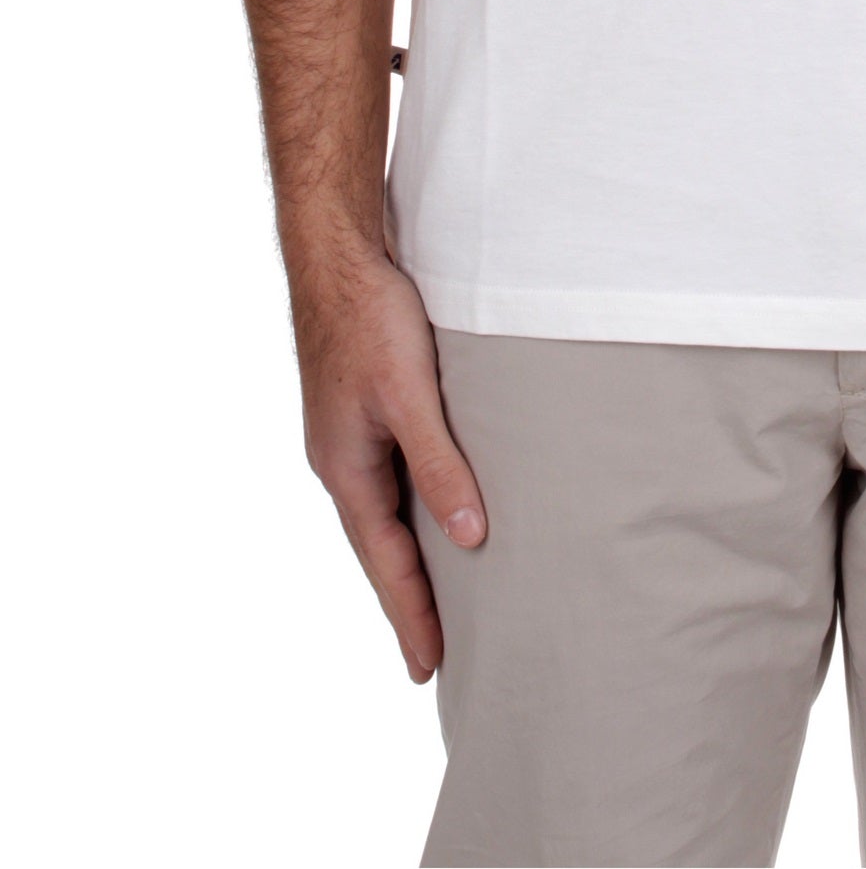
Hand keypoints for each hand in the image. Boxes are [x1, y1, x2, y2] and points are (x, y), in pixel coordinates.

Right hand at [293, 250, 485, 681]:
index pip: (384, 562)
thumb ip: (440, 463)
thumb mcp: (410, 395)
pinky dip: (414, 505)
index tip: (428, 668)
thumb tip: (470, 536)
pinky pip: (392, 475)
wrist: (338, 254)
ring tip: (443, 594)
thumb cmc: (370, 319)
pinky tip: (437, 506)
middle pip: (381, 546)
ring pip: (386, 511)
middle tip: (438, 653)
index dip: (410, 614)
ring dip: (411, 553)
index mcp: (346, 470)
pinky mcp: (365, 408)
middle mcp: (343, 461)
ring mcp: (351, 435)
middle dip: (409, 599)